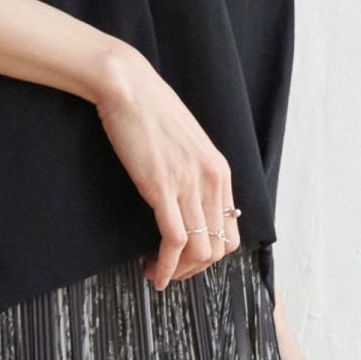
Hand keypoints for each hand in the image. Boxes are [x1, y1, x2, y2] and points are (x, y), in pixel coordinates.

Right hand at [91, 47, 240, 288]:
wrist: (129, 87)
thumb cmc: (151, 110)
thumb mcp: (187, 142)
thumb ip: (194, 171)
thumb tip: (189, 201)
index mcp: (219, 169)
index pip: (231, 232)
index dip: (209, 255)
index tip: (186, 260)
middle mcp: (211, 179)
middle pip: (218, 248)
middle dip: (195, 269)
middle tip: (170, 271)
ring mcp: (188, 183)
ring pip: (199, 250)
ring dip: (179, 272)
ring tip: (157, 272)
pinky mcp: (162, 187)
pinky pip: (174, 240)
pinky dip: (165, 265)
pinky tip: (153, 271)